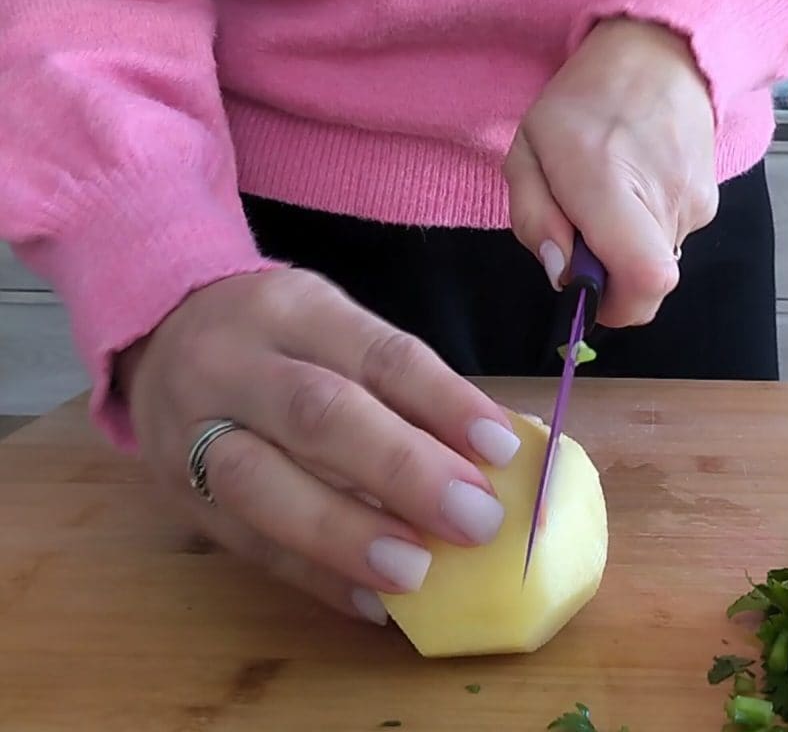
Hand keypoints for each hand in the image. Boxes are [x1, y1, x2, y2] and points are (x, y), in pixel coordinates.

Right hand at [119, 269, 520, 622]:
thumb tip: (495, 450)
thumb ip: (403, 384)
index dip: (444, 402)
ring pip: (262, 484)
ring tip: (417, 572)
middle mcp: (235, 362)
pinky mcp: (176, 491)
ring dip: (347, 535)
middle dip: (403, 470)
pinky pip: (243, 541)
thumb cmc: (279, 333)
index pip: (378, 354)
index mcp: (293, 308)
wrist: (160, 329)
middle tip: (476, 520)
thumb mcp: (335, 325)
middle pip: (317, 414)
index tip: (504, 451)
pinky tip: (370, 601)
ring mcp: (192, 429)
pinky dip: (312, 575)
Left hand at [504, 18, 717, 326]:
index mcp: (610, 185)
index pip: (645, 281)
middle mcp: (664, 200)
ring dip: (625, 245)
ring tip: (609, 191)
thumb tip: (562, 276)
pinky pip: (670, 237)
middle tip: (582, 223)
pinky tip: (634, 182)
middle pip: (644, 283)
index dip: (614, 306)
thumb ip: (534, 219)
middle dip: (607, 272)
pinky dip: (646, 227)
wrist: (659, 54)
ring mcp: (696, 202)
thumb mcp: (527, 152)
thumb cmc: (582, 102)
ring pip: (655, 261)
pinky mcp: (710, 201)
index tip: (584, 286)